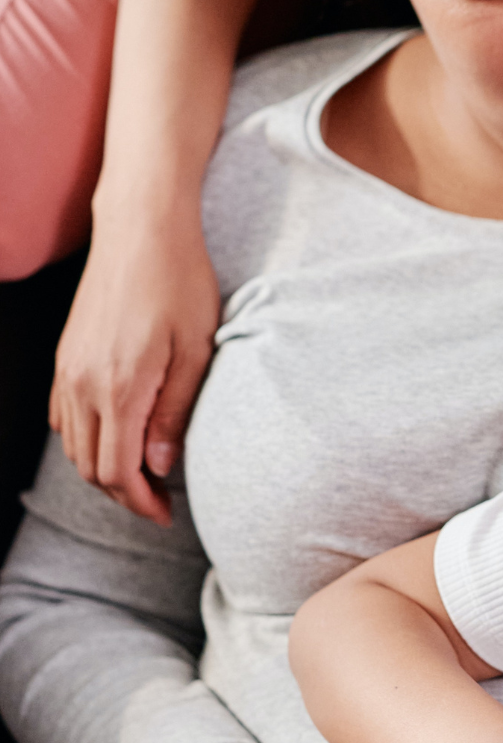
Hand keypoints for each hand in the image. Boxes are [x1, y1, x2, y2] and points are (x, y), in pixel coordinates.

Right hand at [51, 199, 220, 523]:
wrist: (141, 228)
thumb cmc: (180, 282)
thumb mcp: (197, 349)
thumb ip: (175, 412)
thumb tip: (160, 465)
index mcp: (118, 388)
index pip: (116, 472)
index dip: (140, 503)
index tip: (166, 513)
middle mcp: (82, 384)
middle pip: (90, 467)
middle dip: (124, 493)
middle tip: (160, 501)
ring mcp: (68, 369)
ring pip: (74, 446)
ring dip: (104, 469)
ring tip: (143, 473)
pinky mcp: (65, 356)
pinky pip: (64, 417)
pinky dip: (87, 439)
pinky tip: (117, 435)